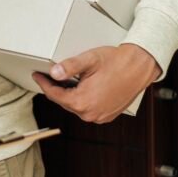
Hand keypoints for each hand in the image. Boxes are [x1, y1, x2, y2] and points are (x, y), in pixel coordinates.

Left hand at [32, 43, 161, 122]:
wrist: (140, 67)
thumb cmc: (117, 62)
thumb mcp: (89, 60)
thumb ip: (69, 67)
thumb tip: (54, 73)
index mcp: (82, 102)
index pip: (54, 95)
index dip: (43, 83)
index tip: (37, 75)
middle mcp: (90, 113)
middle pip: (64, 101)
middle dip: (55, 89)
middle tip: (48, 75)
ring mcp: (100, 116)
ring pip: (76, 105)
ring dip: (69, 94)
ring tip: (65, 80)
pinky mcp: (108, 115)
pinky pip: (88, 108)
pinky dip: (82, 99)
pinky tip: (82, 87)